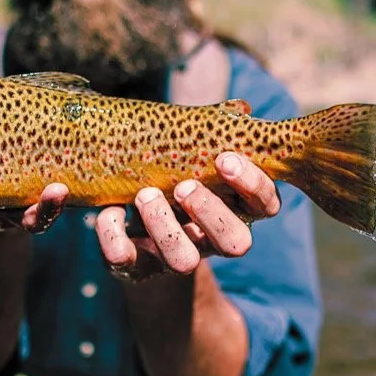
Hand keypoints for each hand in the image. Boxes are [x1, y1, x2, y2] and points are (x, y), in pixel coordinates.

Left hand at [96, 152, 280, 280]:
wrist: (138, 224)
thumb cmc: (177, 176)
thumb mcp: (197, 157)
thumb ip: (215, 137)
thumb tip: (241, 108)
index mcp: (237, 210)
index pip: (266, 205)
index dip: (251, 184)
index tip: (223, 159)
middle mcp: (214, 240)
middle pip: (235, 242)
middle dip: (210, 212)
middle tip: (183, 186)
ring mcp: (178, 257)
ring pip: (184, 260)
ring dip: (164, 227)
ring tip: (145, 195)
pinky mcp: (139, 267)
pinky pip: (128, 261)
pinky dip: (114, 236)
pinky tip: (110, 211)